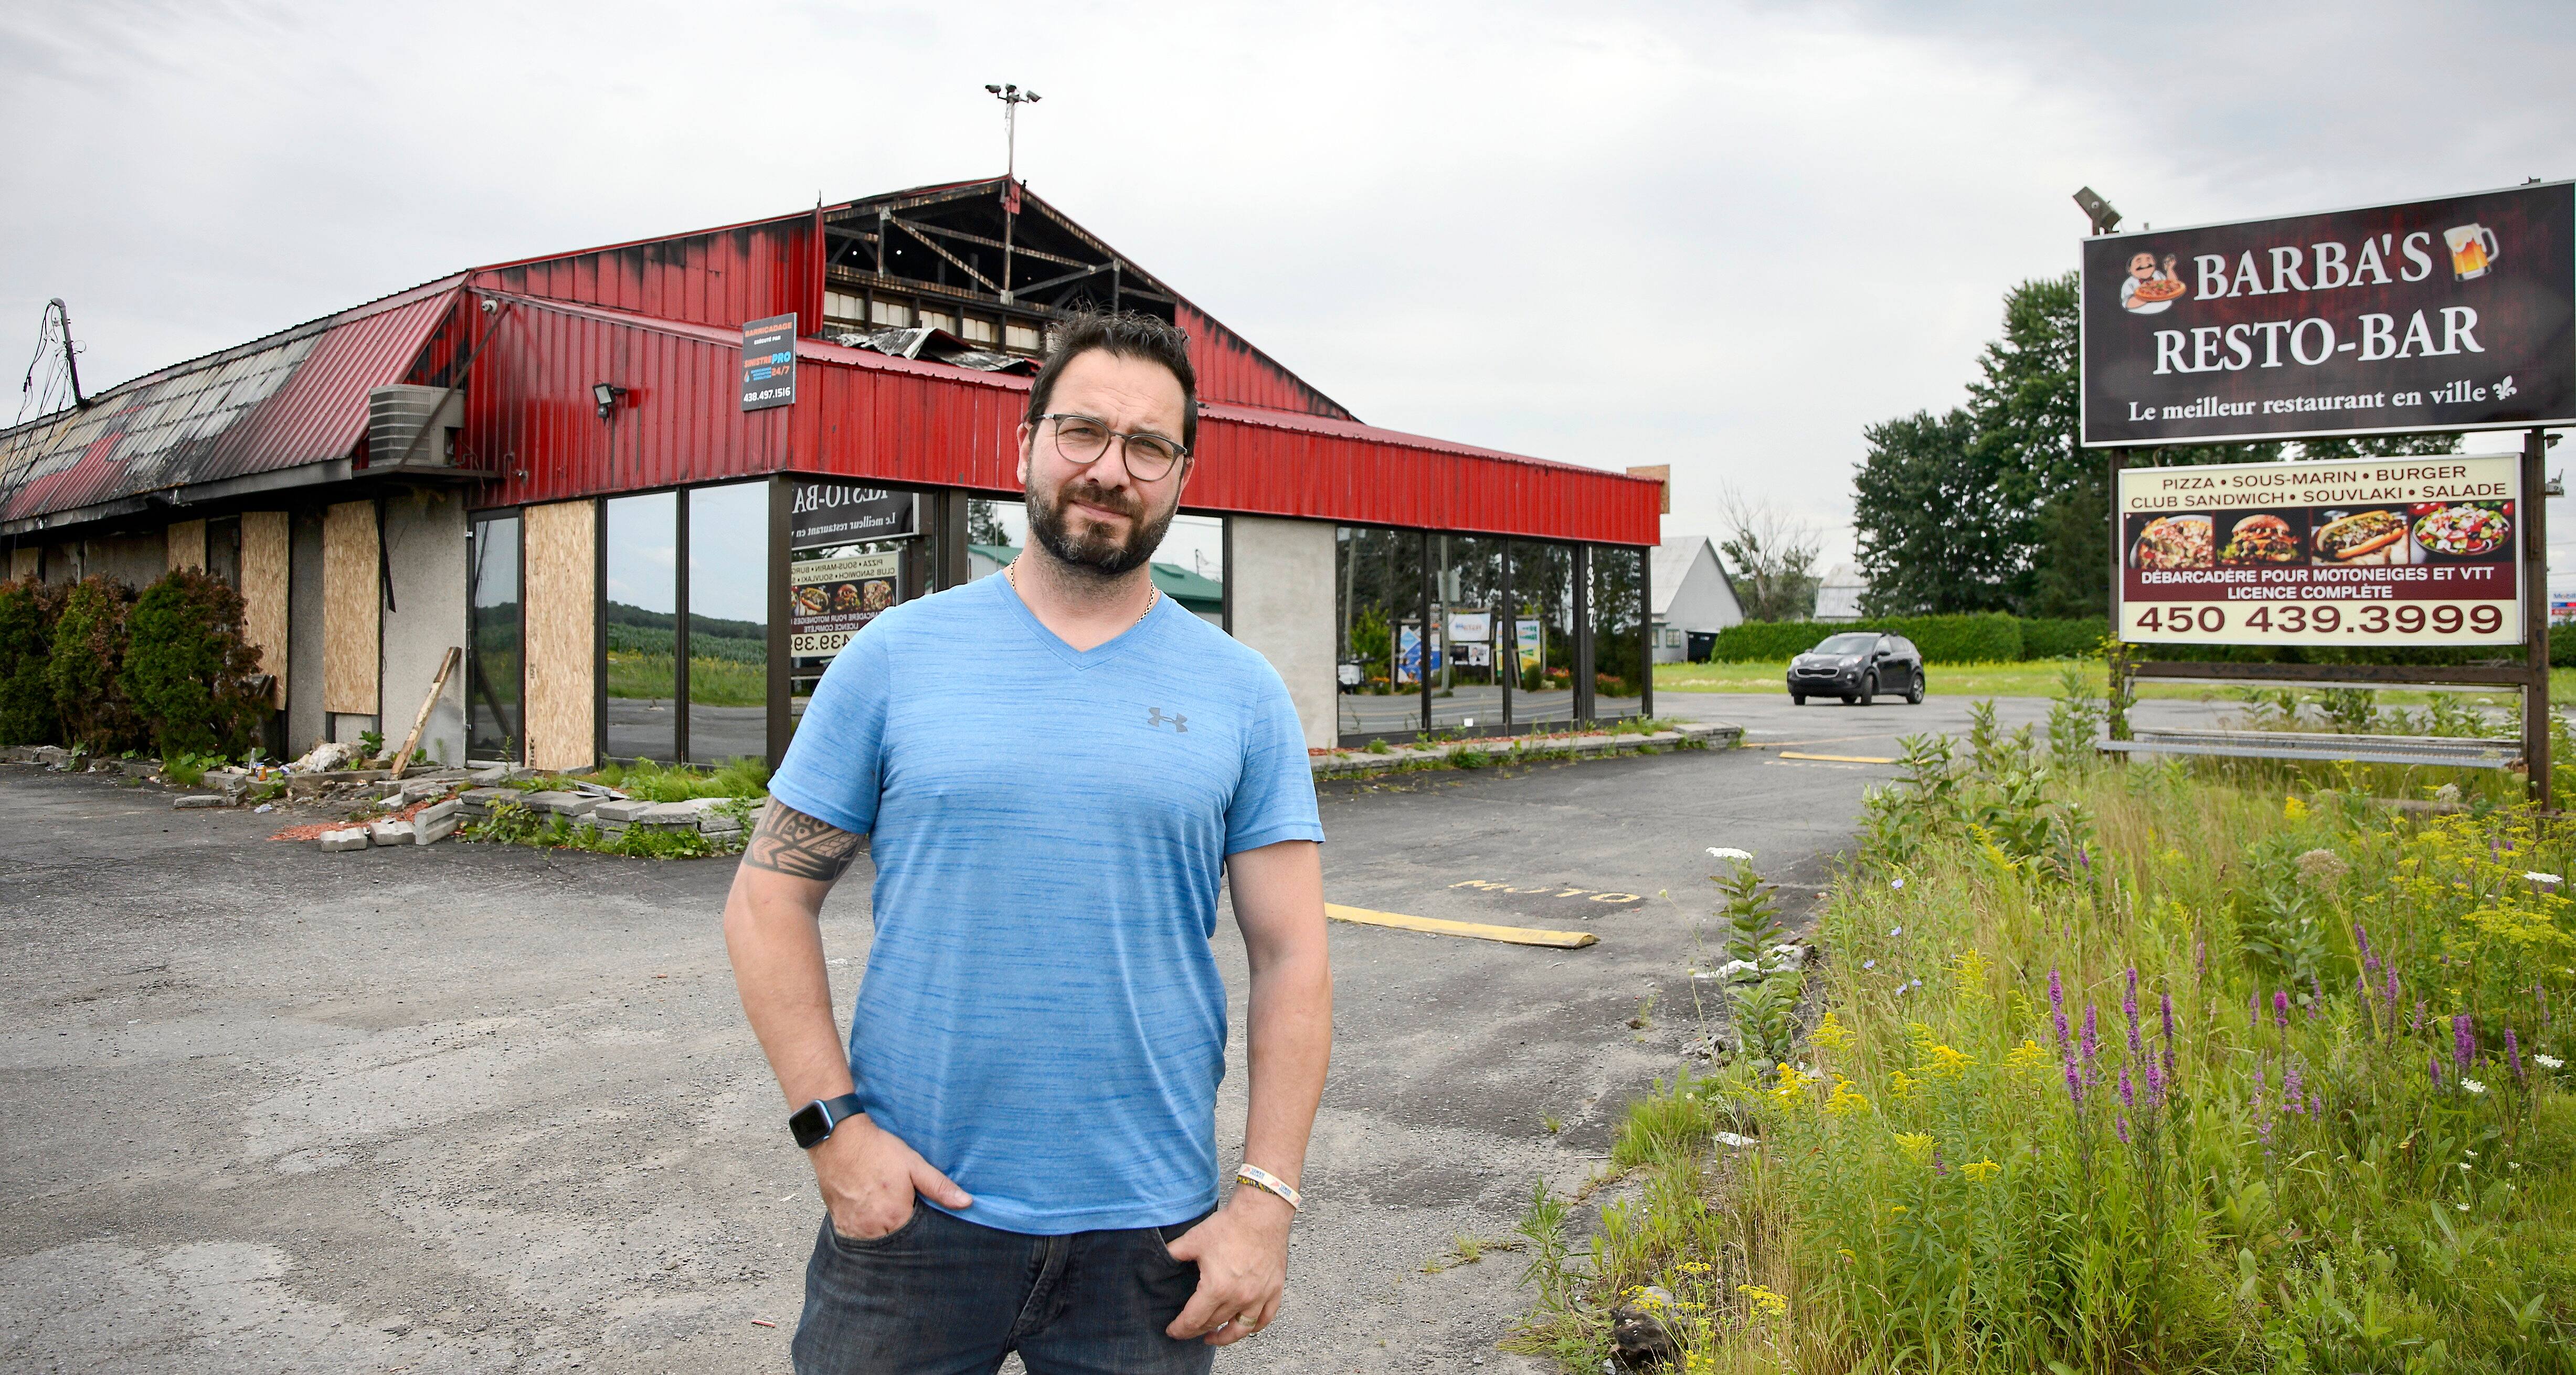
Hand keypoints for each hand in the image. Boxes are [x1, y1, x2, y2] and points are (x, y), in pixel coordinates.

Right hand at [810, 1114, 971, 1240]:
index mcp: (895, 1217)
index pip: (914, 1242)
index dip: (920, 1237)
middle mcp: (873, 1228)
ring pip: (873, 1245)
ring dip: (882, 1238)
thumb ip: (939, 1187)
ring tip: (887, 1223)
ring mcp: (853, 1228)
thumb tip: (966, 1203)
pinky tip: (869, 1223)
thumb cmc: (877, 1150)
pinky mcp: (839, 1222)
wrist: (839, 1139)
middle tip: (904, 1223)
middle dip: (901, 1239)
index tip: (923, 1229)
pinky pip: (854, 1240)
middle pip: (893, 1245)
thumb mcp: (914, 1165)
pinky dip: (863, 1236)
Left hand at [1163, 1188, 1292, 1344]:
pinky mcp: (1274, 1290)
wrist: (1262, 1213)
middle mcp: (1239, 1298)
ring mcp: (1259, 1297)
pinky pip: (1264, 1318)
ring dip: (1224, 1337)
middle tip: (1187, 1330)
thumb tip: (1156, 1259)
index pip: (1193, 1320)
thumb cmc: (1229, 1226)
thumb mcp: (1193, 1240)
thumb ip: (1173, 1254)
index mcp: (1216, 1289)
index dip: (1180, 1329)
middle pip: (1213, 1324)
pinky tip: (1243, 1327)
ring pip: (1240, 1329)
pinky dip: (1253, 1327)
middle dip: (1197, 1330)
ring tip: (1212, 1337)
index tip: (1172, 1331)